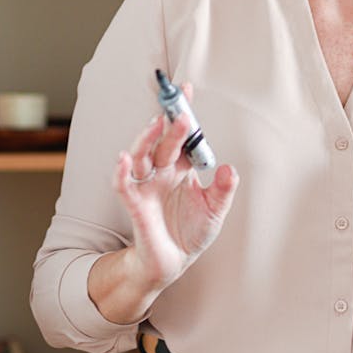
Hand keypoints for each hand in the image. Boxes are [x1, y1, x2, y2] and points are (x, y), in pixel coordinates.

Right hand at [114, 85, 238, 290]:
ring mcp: (147, 186)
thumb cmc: (191, 232)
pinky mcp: (136, 204)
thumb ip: (223, 190)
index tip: (186, 90)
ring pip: (142, 155)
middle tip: (181, 109)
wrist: (173, 262)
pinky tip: (124, 158)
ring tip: (158, 123)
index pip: (182, 136)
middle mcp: (162, 172)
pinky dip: (121, 172)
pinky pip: (125, 184)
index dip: (183, 114)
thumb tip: (230, 170)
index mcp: (181, 168)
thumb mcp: (215, 210)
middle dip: (171, 124)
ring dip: (148, 138)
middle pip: (163, 142)